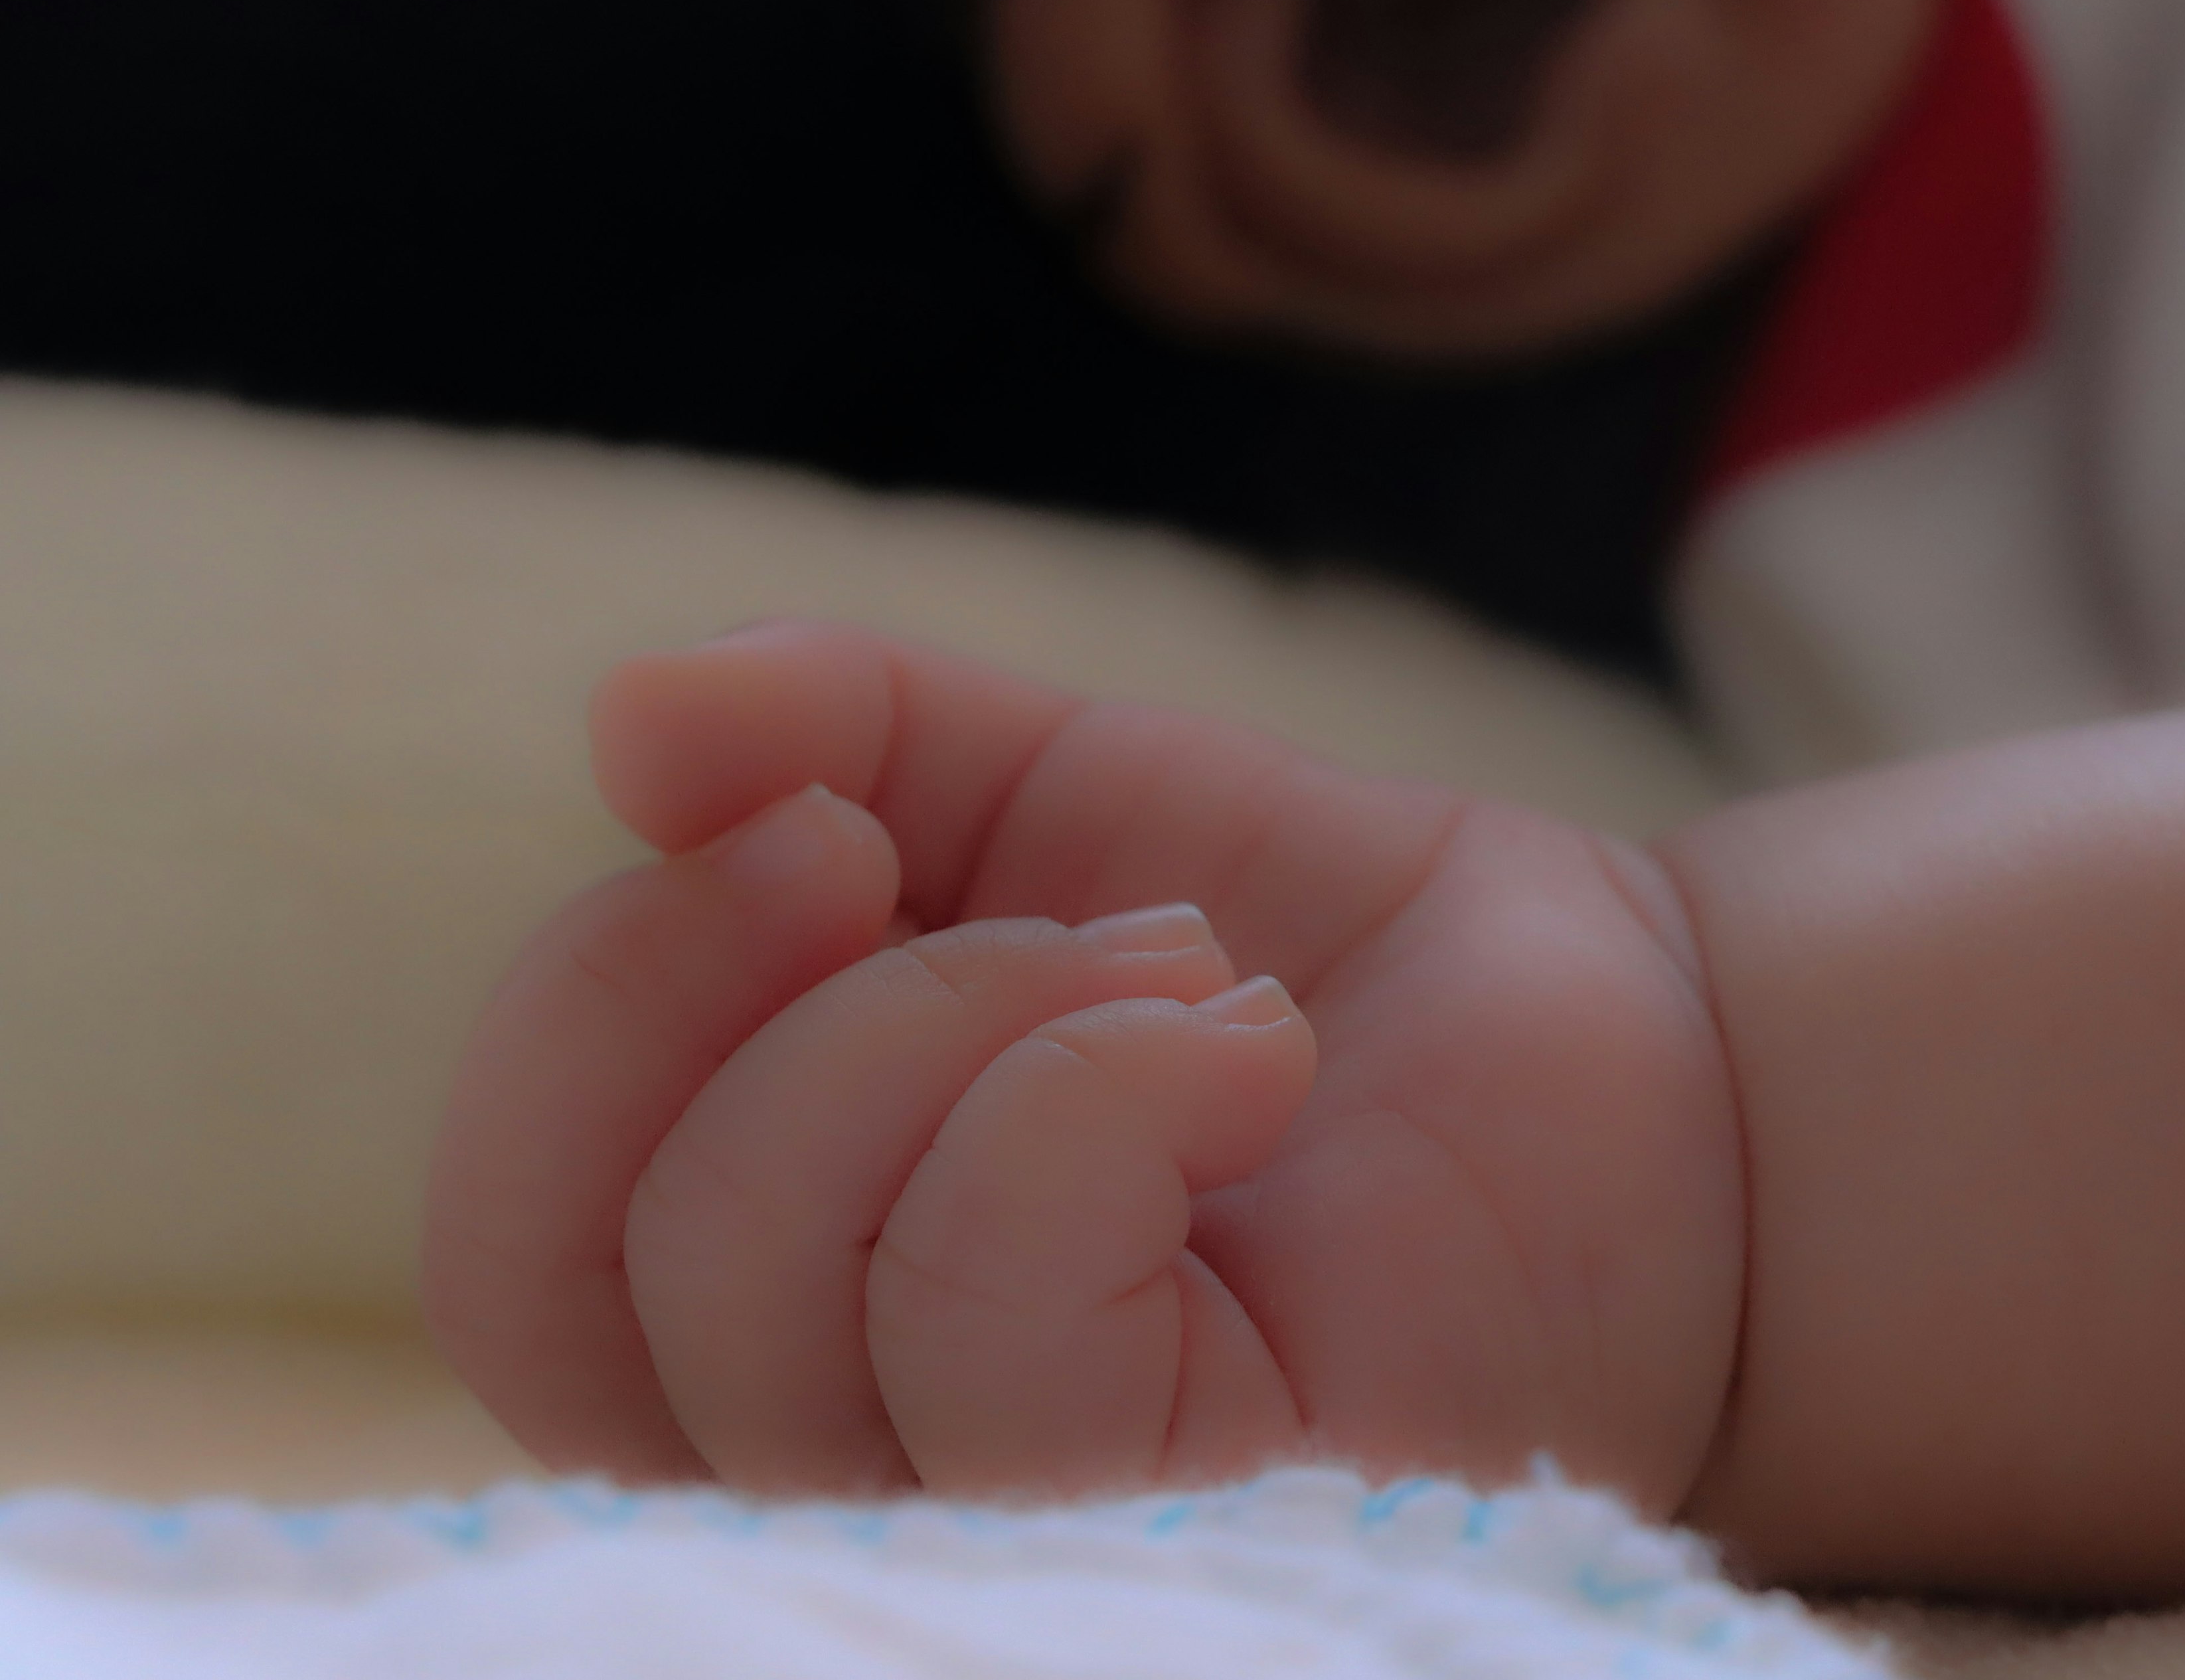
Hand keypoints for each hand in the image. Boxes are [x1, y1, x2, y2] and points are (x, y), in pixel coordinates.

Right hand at [424, 621, 1743, 1513]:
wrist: (1632, 1060)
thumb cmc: (1306, 944)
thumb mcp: (1052, 787)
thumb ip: (834, 733)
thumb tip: (629, 718)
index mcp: (778, 1272)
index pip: (515, 1243)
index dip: (588, 1005)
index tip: (802, 824)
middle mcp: (846, 1436)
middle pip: (561, 1305)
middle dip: (703, 995)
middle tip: (894, 852)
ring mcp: (1006, 1499)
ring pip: (764, 1316)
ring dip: (946, 1027)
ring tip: (1167, 962)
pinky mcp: (1180, 1502)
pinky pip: (994, 1341)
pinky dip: (1087, 1108)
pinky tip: (1242, 1044)